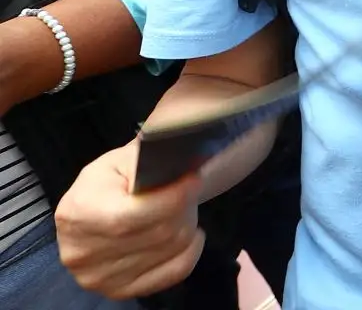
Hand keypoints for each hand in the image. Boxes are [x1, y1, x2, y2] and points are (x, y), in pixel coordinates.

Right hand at [55, 141, 205, 298]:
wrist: (91, 212)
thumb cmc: (107, 183)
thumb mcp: (120, 160)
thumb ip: (148, 159)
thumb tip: (183, 160)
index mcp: (79, 214)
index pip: (135, 216)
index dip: (173, 197)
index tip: (192, 179)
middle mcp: (83, 253)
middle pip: (159, 232)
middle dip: (183, 206)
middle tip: (186, 189)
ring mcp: (100, 278)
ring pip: (172, 249)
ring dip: (186, 224)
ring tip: (178, 209)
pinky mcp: (119, 291)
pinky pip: (175, 272)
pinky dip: (191, 250)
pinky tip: (187, 235)